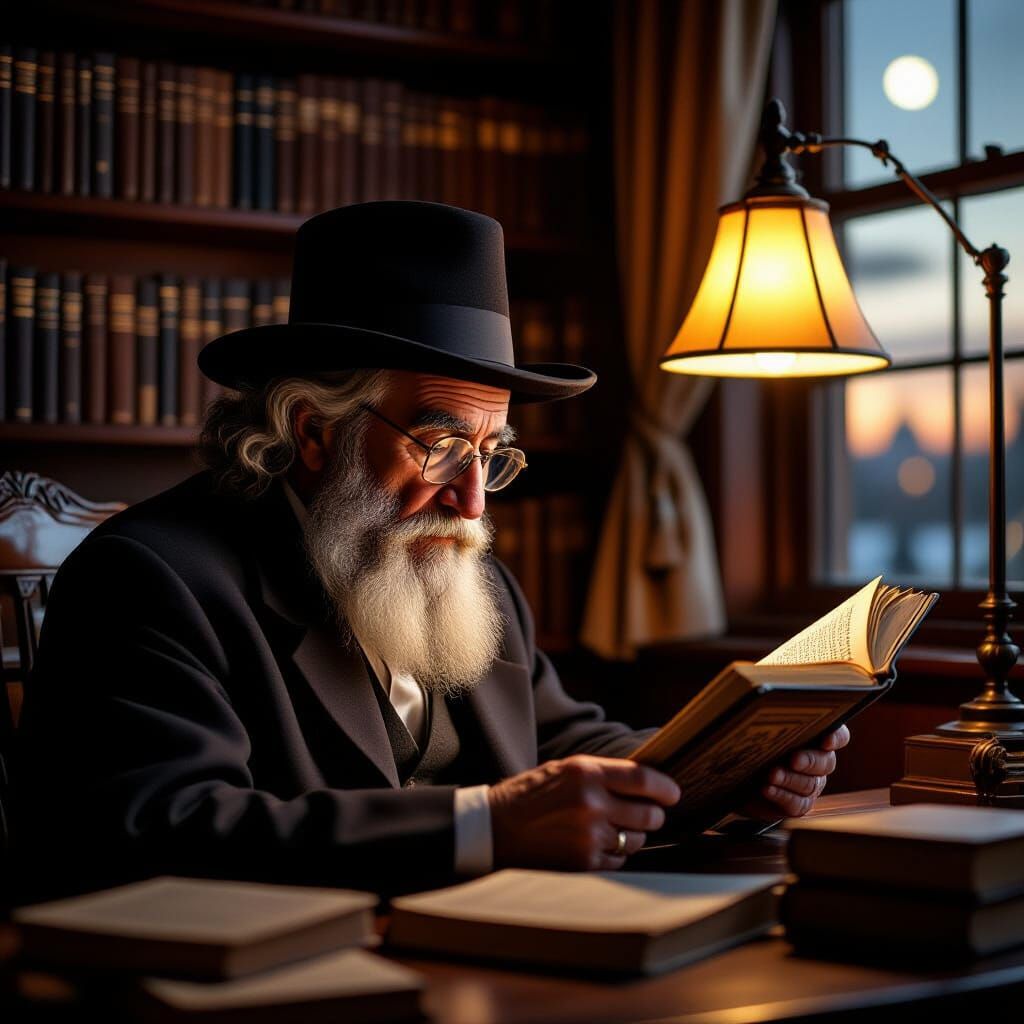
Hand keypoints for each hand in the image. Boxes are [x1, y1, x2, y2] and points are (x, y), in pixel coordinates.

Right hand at [488, 755, 681, 870]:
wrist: (494, 828)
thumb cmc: (530, 796)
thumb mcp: (565, 771)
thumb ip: (602, 774)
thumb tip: (645, 782)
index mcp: (586, 772)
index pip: (643, 778)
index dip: (665, 787)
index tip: (673, 793)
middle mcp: (591, 803)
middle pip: (649, 813)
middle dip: (652, 815)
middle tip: (647, 814)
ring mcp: (589, 836)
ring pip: (636, 840)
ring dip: (633, 836)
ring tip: (611, 829)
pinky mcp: (585, 863)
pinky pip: (619, 861)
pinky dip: (615, 855)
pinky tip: (595, 845)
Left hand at [737, 725, 850, 821]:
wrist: (739, 778)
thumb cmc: (754, 744)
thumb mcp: (761, 728)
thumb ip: (772, 718)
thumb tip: (767, 699)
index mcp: (815, 737)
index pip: (838, 736)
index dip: (836, 737)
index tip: (826, 740)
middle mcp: (819, 762)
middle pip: (825, 762)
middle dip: (809, 761)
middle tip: (793, 759)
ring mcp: (811, 785)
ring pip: (809, 784)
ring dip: (789, 779)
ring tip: (772, 775)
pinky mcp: (798, 804)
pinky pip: (797, 803)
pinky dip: (781, 795)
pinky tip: (767, 789)